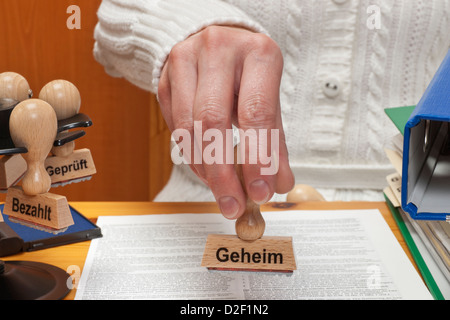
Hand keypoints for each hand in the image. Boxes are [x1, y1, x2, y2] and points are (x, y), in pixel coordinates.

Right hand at [158, 26, 293, 218]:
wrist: (215, 42)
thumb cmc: (246, 74)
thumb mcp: (270, 100)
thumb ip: (275, 143)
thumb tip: (278, 183)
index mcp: (257, 53)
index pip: (256, 111)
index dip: (258, 157)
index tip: (261, 191)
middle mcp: (219, 50)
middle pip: (214, 121)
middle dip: (223, 173)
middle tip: (233, 204)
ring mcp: (186, 61)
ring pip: (188, 128)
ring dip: (205, 169)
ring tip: (222, 189)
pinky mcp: (164, 79)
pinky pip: (175, 128)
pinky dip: (191, 157)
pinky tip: (205, 168)